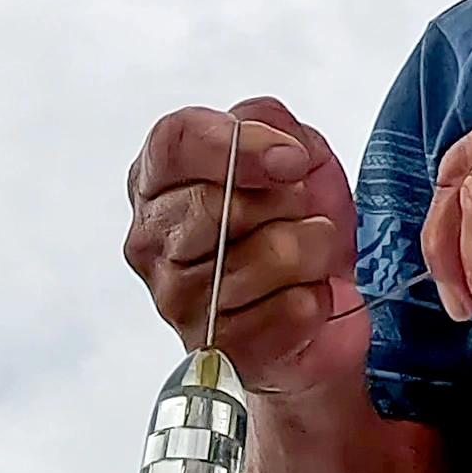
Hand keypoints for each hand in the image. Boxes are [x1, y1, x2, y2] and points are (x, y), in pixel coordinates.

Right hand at [124, 96, 369, 393]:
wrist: (319, 304)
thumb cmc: (293, 225)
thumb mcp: (291, 150)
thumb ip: (271, 122)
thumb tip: (279, 147)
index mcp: (157, 182)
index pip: (175, 143)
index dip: (239, 145)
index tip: (291, 160)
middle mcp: (153, 242)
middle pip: (219, 202)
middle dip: (286, 201)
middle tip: (304, 210)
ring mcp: (177, 301)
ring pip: (265, 256)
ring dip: (312, 249)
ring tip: (312, 255)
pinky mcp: (218, 349)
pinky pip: (289, 310)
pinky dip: (317, 298)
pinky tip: (306, 296)